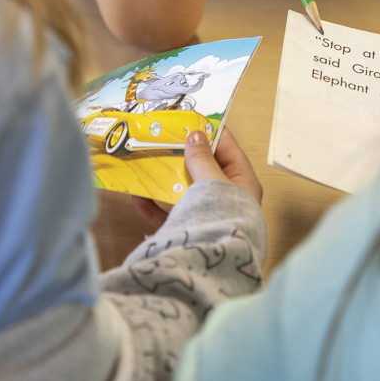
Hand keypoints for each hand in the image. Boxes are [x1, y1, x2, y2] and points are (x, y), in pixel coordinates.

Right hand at [131, 128, 263, 230]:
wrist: (215, 263)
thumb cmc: (222, 216)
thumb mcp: (212, 180)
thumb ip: (202, 158)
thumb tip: (195, 135)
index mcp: (242, 182)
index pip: (227, 148)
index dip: (208, 131)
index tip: (188, 117)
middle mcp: (227, 198)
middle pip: (202, 170)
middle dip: (180, 156)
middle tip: (160, 138)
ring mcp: (207, 216)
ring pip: (183, 192)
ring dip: (164, 179)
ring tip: (145, 163)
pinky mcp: (188, 232)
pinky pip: (169, 215)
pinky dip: (153, 206)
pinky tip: (137, 197)